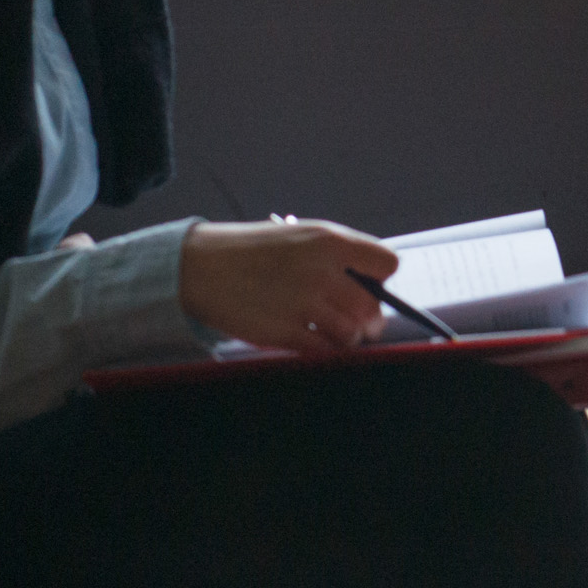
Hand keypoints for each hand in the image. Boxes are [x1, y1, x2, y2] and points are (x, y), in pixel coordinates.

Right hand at [178, 216, 400, 354]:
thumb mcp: (298, 236)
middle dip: (368, 318)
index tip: (369, 285)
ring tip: (330, 331)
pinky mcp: (286, 332)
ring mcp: (304, 303)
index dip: (381, 279)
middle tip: (357, 322)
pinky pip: (324, 350)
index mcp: (328, 241)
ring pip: (352, 333)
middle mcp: (322, 271)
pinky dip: (324, 349)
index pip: (387, 263)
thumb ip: (336, 256)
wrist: (200, 267)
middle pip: (372, 307)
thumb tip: (370, 285)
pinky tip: (312, 339)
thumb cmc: (251, 251)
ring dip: (346, 337)